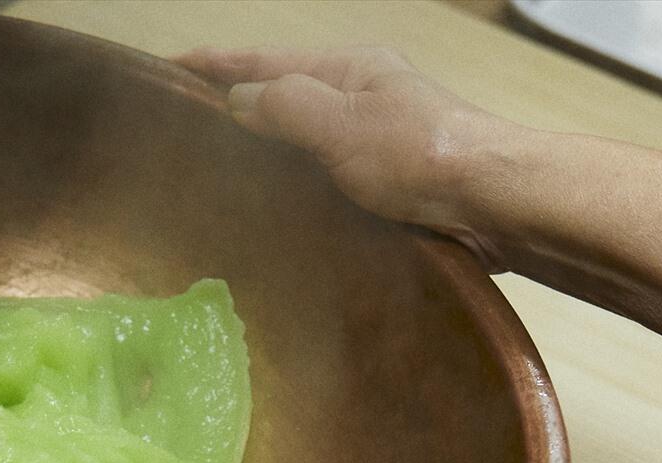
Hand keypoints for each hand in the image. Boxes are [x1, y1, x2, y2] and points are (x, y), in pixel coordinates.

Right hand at [178, 45, 519, 269]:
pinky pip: (323, 171)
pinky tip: (276, 204)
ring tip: (218, 165)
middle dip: (234, 101)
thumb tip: (240, 99)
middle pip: (282, 92)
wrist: (493, 203)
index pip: (263, 60)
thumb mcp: (341, 123)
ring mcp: (375, 138)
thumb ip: (285, 106)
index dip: (214, 65)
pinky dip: (293, 179)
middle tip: (183, 122)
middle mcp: (360, 96)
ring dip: (263, 145)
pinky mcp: (387, 179)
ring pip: (302, 135)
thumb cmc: (422, 156)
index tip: (167, 71)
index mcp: (348, 69)